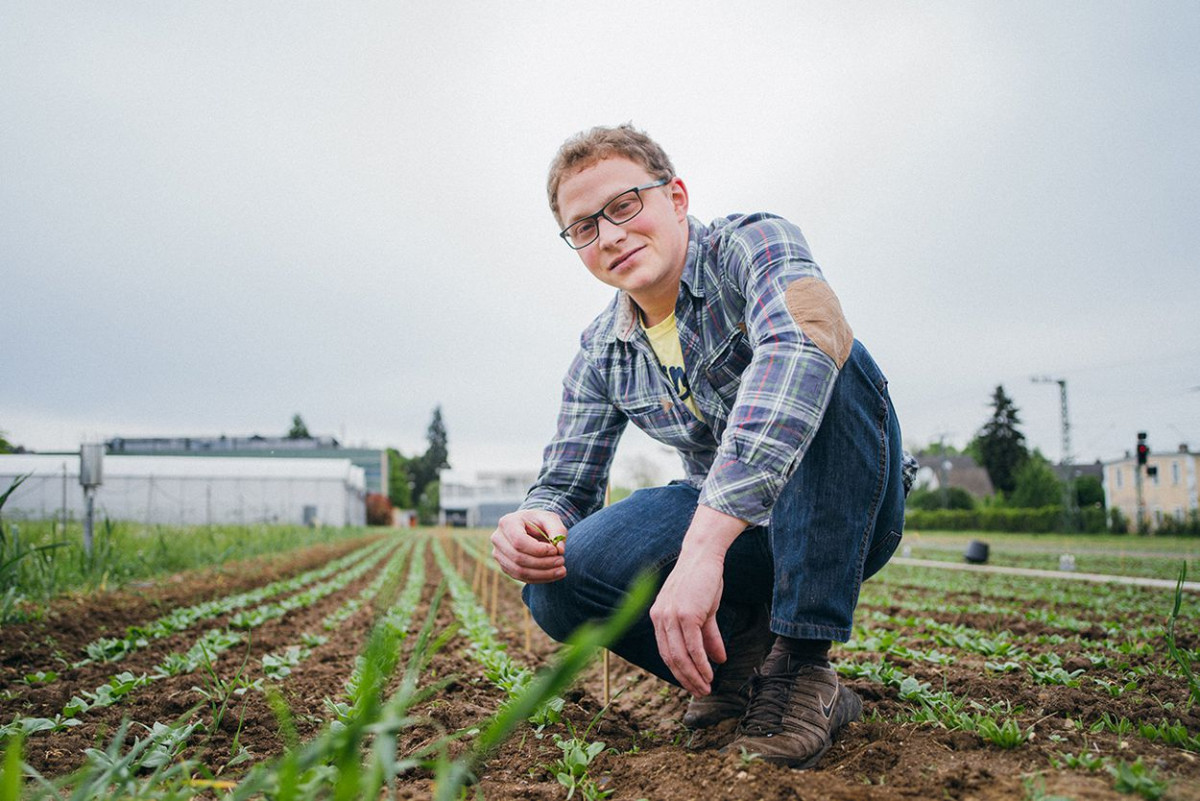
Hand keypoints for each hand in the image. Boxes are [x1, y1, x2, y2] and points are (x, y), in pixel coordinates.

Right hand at [490, 510, 567, 583]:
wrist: (530, 527)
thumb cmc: (540, 522)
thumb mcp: (551, 519)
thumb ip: (557, 531)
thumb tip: (560, 550)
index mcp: (507, 523)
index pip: (519, 541)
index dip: (538, 550)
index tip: (555, 550)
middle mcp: (498, 539)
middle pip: (518, 558)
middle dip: (543, 563)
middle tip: (562, 561)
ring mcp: (499, 554)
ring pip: (519, 571)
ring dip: (543, 574)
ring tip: (561, 570)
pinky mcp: (505, 566)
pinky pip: (521, 577)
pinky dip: (539, 578)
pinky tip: (554, 575)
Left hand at [649, 549, 725, 696]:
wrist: (704, 555)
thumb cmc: (702, 580)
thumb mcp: (703, 611)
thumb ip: (708, 636)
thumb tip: (719, 660)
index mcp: (659, 618)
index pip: (665, 652)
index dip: (678, 671)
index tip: (691, 684)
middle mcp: (660, 618)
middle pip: (671, 659)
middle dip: (686, 679)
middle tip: (700, 693)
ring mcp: (671, 617)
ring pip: (681, 656)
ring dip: (694, 676)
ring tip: (706, 689)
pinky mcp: (685, 614)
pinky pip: (693, 647)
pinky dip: (701, 664)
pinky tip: (709, 674)